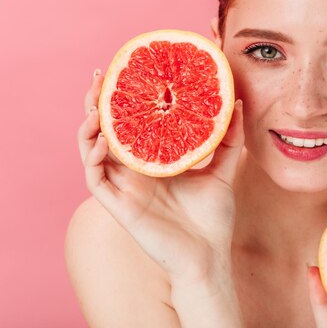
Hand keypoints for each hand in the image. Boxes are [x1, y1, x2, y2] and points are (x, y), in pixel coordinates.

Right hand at [77, 69, 244, 284]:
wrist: (210, 256)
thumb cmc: (213, 217)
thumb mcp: (224, 170)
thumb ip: (229, 138)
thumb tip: (237, 102)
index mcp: (155, 162)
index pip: (132, 124)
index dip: (125, 100)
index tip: (126, 70)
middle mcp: (135, 172)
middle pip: (106, 131)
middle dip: (98, 103)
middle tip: (100, 76)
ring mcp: (125, 188)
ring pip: (92, 151)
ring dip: (89, 126)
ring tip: (95, 104)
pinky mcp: (119, 206)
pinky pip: (95, 178)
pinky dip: (93, 157)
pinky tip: (102, 139)